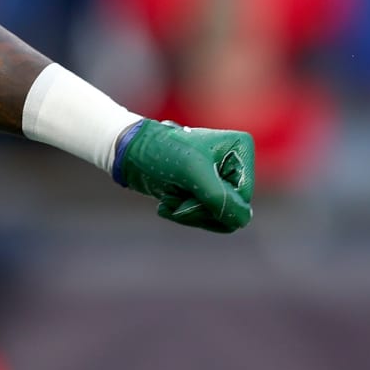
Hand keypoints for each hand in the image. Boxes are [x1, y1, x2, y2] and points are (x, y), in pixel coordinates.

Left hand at [114, 120, 254, 232]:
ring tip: (169, 196)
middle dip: (199, 209)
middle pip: (232, 210)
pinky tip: (165, 202)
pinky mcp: (205, 192)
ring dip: (188, 213)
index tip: (187, 188)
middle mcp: (235, 163)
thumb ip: (218, 196)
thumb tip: (242, 221)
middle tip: (176, 195)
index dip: (214, 202)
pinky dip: (182, 215)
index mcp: (240, 148)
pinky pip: (205, 219)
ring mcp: (220, 179)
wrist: (127, 152)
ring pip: (219, 219)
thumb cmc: (157, 152)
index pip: (243, 197)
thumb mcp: (190, 171)